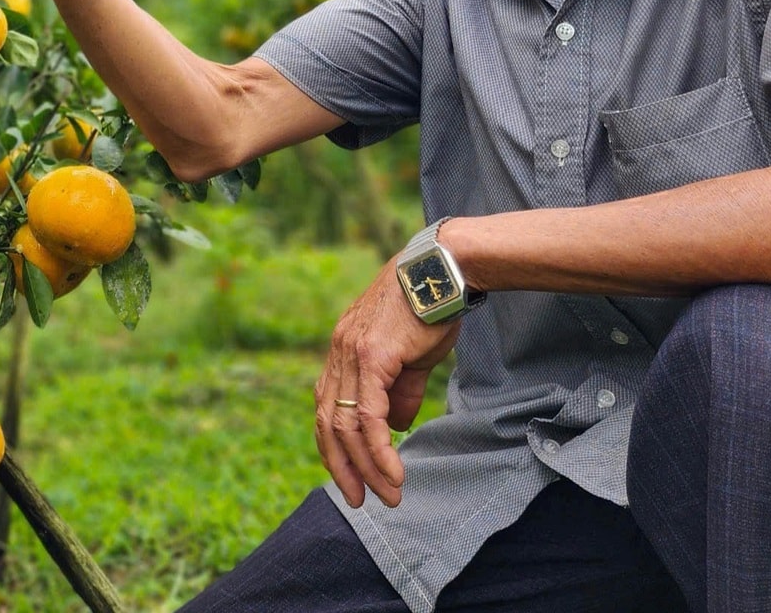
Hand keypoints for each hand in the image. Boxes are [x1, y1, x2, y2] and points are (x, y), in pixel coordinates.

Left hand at [314, 260, 460, 508]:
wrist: (443, 271)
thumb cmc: (430, 308)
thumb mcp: (411, 356)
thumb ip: (400, 391)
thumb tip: (394, 427)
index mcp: (342, 350)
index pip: (327, 408)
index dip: (334, 446)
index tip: (349, 475)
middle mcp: (338, 352)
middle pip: (329, 423)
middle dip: (342, 467)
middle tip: (359, 500)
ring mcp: (351, 353)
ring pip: (347, 425)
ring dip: (366, 467)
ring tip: (387, 495)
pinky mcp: (372, 356)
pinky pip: (370, 416)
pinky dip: (379, 450)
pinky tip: (393, 473)